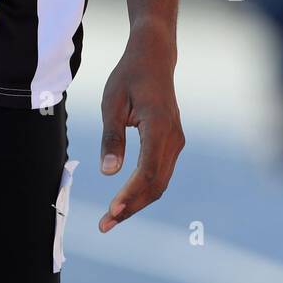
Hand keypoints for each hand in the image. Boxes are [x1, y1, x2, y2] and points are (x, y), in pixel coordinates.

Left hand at [98, 23, 184, 232]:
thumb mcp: (112, 103)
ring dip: (138, 202)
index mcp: (159, 127)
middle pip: (156, 184)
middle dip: (132, 207)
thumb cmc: (129, 76)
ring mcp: (176, 141)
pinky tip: (125, 199)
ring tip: (112, 218)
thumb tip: (109, 173)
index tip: (111, 212)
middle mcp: (173, 138)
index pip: (147, 172)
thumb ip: (111, 137)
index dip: (130, 196)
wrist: (154, 58)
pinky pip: (160, 173)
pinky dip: (144, 189)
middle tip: (106, 225)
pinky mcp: (172, 142)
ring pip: (159, 182)